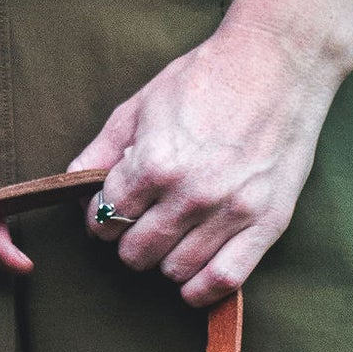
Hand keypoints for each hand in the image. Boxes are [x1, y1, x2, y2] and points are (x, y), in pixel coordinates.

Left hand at [69, 18, 342, 306]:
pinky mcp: (266, 223)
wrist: (278, 62)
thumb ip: (103, 149)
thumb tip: (75, 184)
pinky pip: (224, 280)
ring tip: (174, 236)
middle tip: (144, 221)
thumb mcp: (142, 104)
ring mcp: (231, 212)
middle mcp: (191, 193)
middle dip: (131, 240)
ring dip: (166, 260)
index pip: (105, 219)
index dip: (101, 217)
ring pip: (175, 271)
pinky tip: (194, 276)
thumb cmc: (207, 78)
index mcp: (155, 163)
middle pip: (135, 253)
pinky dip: (201, 289)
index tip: (114, 209)